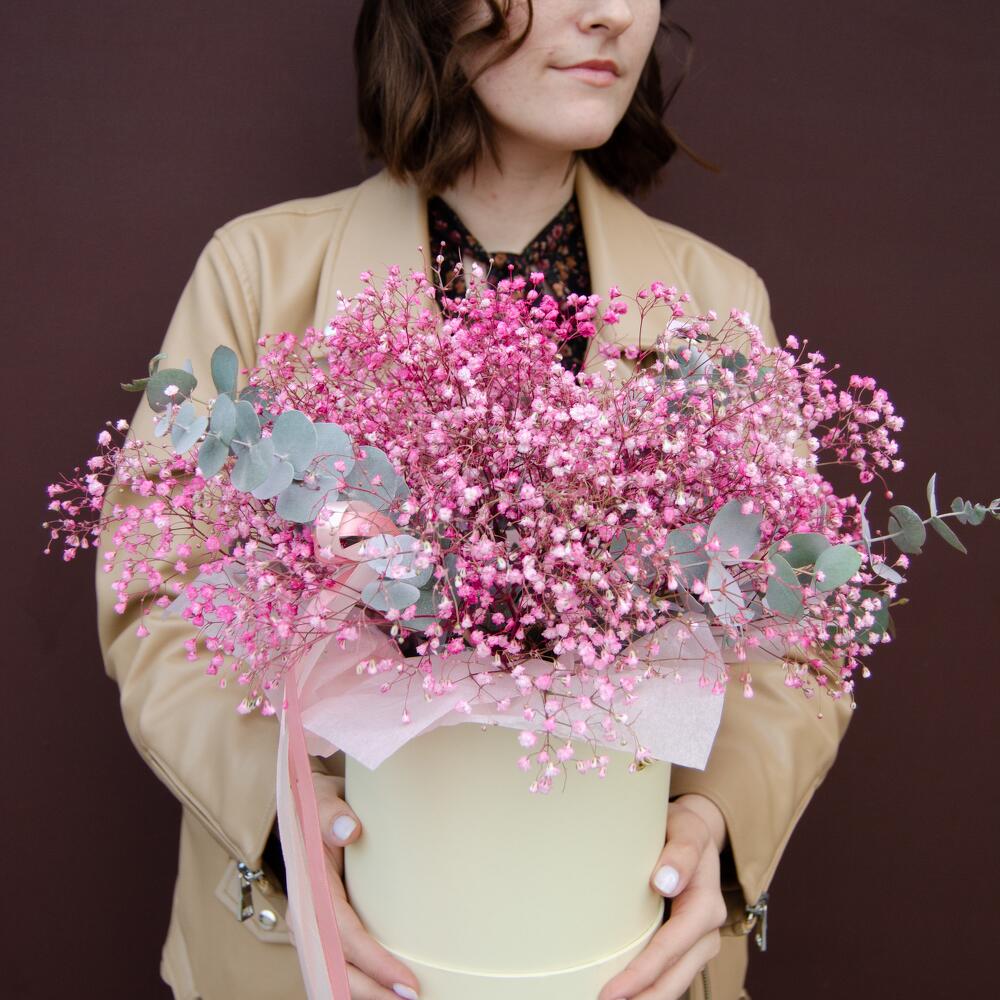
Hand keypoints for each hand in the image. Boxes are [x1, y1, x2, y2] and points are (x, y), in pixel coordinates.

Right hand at [312, 772, 421, 999]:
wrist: (306, 803)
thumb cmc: (320, 803)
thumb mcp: (322, 797)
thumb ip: (330, 812)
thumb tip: (347, 830)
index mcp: (309, 884)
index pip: (341, 933)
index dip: (372, 961)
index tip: (406, 981)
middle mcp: (307, 911)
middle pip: (335, 965)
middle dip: (370, 991)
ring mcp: (315, 923)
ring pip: (334, 972)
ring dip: (364, 992)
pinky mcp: (325, 926)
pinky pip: (337, 963)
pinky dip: (358, 983)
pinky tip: (384, 993)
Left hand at [597, 794, 728, 999]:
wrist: (696, 833)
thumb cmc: (685, 830)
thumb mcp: (686, 829)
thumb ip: (680, 853)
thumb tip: (664, 883)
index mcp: (706, 904)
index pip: (670, 947)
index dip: (641, 973)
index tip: (612, 992)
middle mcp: (707, 930)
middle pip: (675, 977)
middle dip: (643, 997)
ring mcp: (699, 942)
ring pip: (675, 982)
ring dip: (647, 997)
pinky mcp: (688, 945)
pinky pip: (671, 973)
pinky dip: (651, 987)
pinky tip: (628, 994)